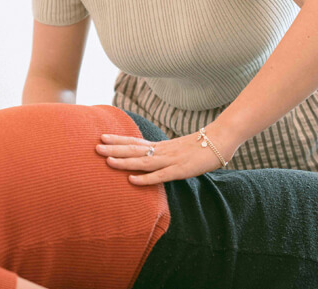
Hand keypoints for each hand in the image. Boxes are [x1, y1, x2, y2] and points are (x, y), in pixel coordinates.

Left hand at [95, 129, 234, 184]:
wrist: (221, 140)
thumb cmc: (201, 145)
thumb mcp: (178, 148)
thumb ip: (165, 152)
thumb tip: (152, 155)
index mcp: (161, 145)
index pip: (135, 141)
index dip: (119, 139)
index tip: (102, 136)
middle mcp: (162, 151)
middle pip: (134, 149)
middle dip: (114, 148)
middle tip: (96, 146)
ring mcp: (170, 160)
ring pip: (143, 161)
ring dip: (125, 162)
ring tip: (107, 161)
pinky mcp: (180, 170)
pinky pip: (160, 176)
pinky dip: (145, 179)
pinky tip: (132, 180)